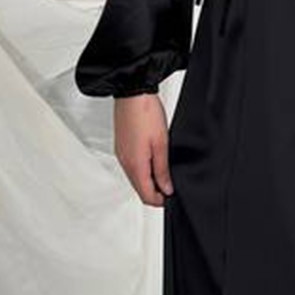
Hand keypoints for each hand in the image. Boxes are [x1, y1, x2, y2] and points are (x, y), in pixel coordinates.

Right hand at [114, 91, 173, 205]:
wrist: (132, 93)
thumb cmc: (146, 114)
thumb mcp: (162, 144)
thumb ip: (162, 170)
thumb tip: (166, 189)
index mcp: (135, 165)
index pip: (146, 196)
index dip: (161, 200)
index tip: (172, 195)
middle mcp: (125, 163)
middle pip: (139, 189)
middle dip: (155, 192)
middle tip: (171, 184)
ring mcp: (121, 155)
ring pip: (135, 178)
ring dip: (149, 180)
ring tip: (164, 170)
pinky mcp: (121, 147)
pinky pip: (131, 166)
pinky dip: (142, 169)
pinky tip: (153, 160)